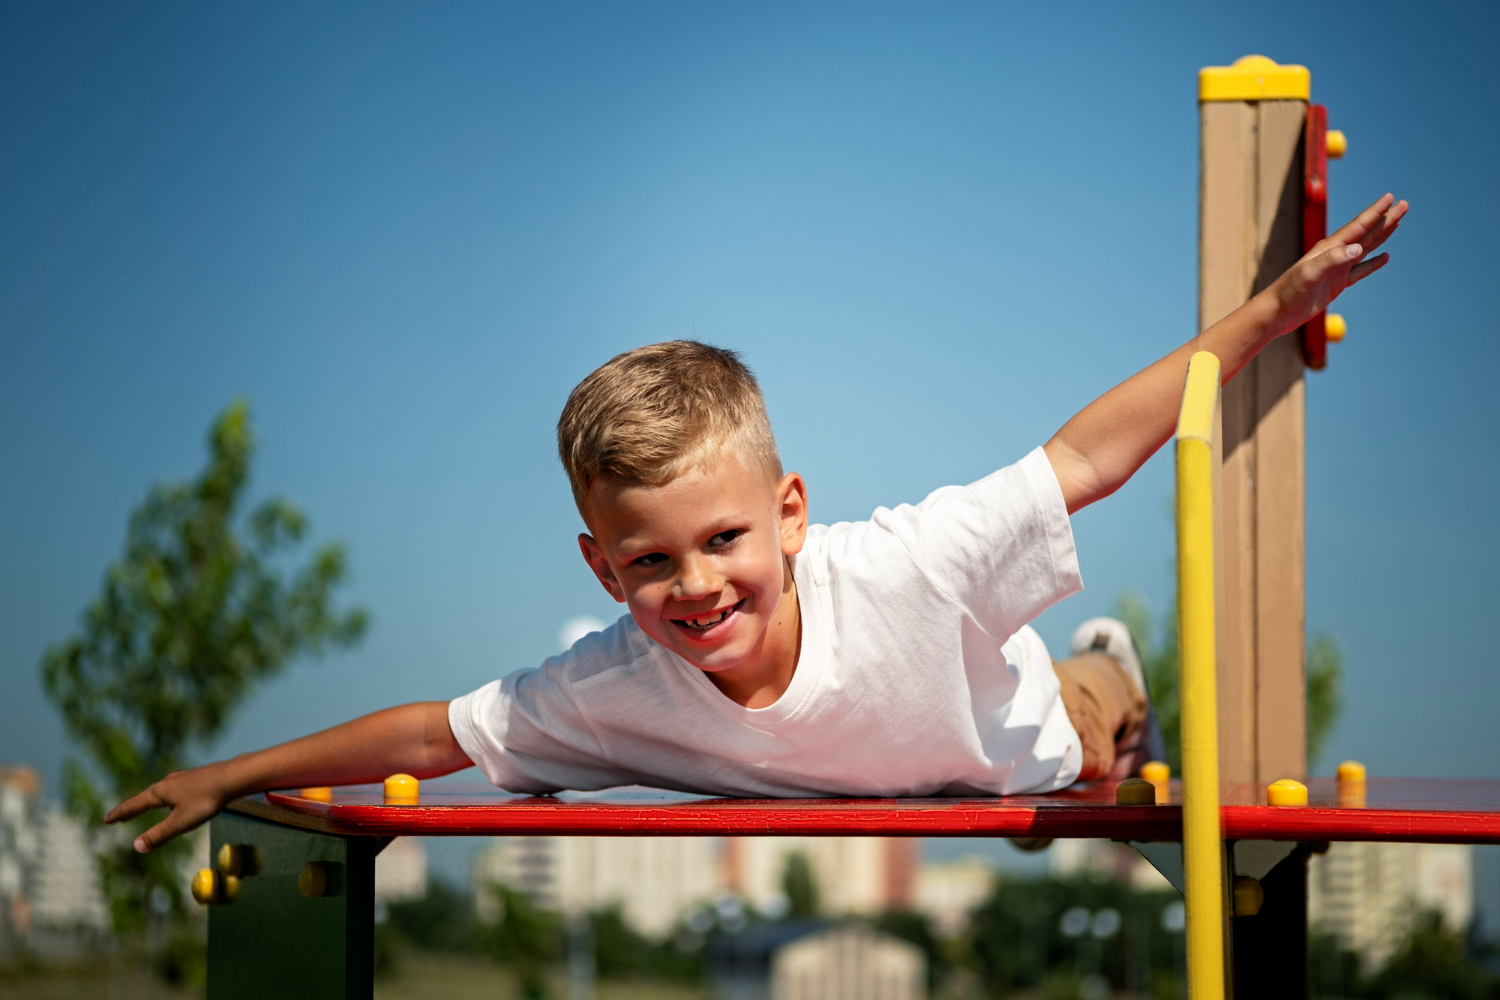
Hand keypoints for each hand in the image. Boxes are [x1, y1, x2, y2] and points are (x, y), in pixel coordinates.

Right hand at [106, 762, 235, 852]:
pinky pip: (175, 789)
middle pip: (145, 797)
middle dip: (132, 807)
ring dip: (149, 800)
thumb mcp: (181, 822)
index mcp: (160, 792)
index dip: (121, 814)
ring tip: (145, 804)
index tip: (107, 820)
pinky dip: (166, 796)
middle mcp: (168, 782)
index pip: (134, 805)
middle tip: (120, 815)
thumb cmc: (206, 800)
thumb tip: (136, 847)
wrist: (233, 777)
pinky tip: (176, 795)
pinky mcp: (196, 778)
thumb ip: (159, 834)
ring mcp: (183, 778)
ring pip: (161, 791)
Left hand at [1270, 193, 1408, 335]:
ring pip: (1366, 247)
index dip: (1375, 212)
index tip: (1391, 197)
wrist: (1277, 312)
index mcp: (1329, 248)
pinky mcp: (1337, 283)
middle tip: (1404, 204)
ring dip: (1382, 235)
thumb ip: (1332, 260)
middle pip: (1366, 232)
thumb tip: (1358, 248)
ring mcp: (1337, 268)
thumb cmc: (1289, 291)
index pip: (1358, 226)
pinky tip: (1385, 257)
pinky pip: (1361, 270)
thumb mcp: (1309, 274)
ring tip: (1397, 222)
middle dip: (1385, 218)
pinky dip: (1374, 263)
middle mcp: (1335, 254)